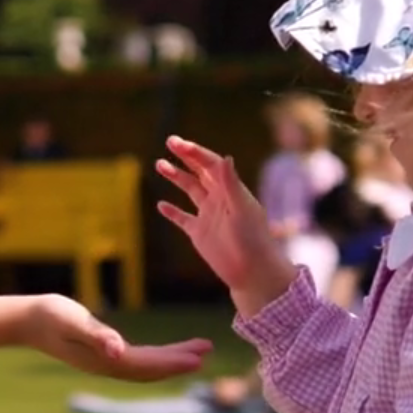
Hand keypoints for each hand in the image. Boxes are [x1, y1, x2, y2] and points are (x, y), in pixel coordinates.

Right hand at [21, 295, 211, 381]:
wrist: (27, 320)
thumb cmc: (50, 317)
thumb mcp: (74, 322)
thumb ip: (96, 336)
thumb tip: (118, 351)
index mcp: (104, 360)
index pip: (146, 366)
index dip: (173, 363)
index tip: (198, 359)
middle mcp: (108, 364)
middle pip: (151, 368)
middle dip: (180, 361)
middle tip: (207, 350)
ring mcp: (105, 361)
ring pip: (146, 365)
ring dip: (172, 359)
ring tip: (198, 350)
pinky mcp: (103, 353)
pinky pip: (138, 359)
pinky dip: (157, 356)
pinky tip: (167, 351)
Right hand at [157, 137, 295, 315]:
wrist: (252, 271)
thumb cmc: (252, 239)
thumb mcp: (241, 208)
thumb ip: (231, 183)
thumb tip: (225, 157)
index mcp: (230, 190)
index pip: (210, 164)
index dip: (195, 152)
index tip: (178, 144)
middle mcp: (219, 198)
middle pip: (199, 171)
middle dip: (185, 156)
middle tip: (170, 141)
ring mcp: (208, 215)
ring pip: (189, 190)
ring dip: (176, 177)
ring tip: (159, 164)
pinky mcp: (199, 233)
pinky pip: (183, 218)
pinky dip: (172, 212)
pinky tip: (161, 205)